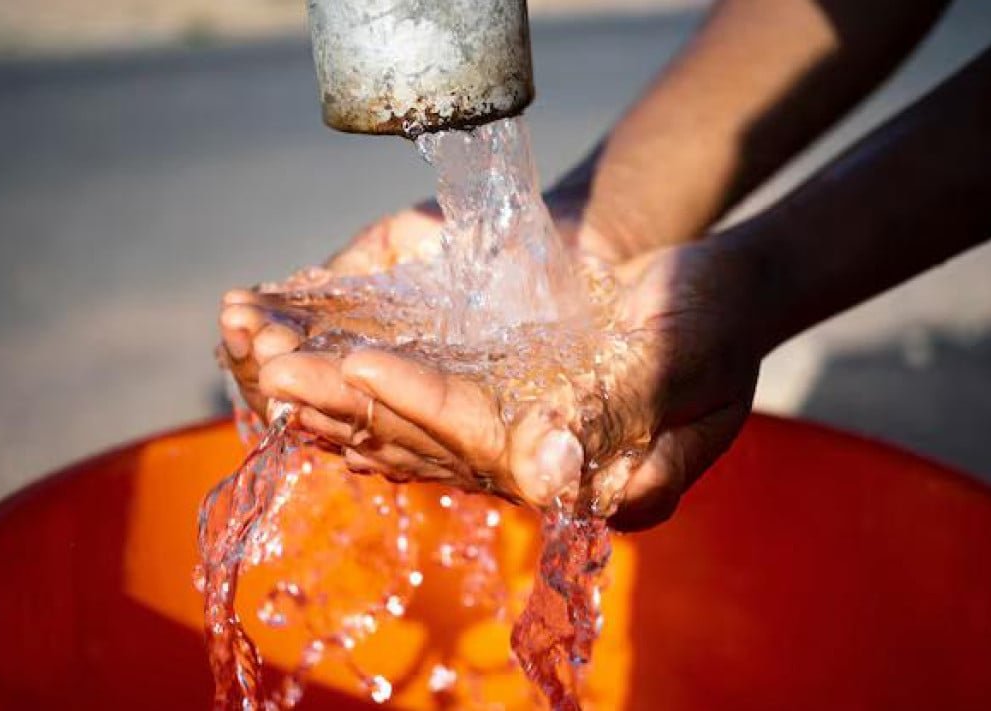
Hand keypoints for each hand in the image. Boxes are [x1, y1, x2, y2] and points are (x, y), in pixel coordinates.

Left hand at [229, 235, 764, 530]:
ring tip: (270, 375)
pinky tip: (318, 383)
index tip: (359, 366)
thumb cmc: (718, 317)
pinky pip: (427, 416)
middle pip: (437, 450)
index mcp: (601, 482)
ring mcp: (523, 450)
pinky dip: (372, 397)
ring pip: (418, 435)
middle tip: (276, 373)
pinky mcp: (505, 416)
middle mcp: (551, 480)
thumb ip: (622, 411)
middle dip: (354, 409)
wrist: (720, 292)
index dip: (424, 407)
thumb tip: (549, 465)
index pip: (493, 448)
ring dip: (343, 406)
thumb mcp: (684, 356)